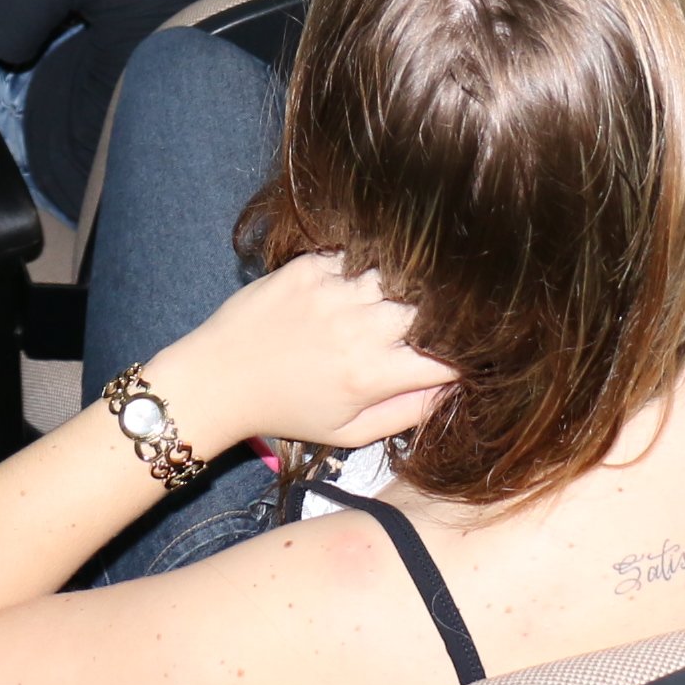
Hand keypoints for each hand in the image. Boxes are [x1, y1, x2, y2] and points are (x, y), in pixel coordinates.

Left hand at [156, 255, 456, 456]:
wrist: (218, 379)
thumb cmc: (286, 412)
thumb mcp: (347, 433)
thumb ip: (405, 413)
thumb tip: (452, 389)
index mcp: (370, 375)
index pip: (446, 357)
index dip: (467, 355)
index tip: (467, 354)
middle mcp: (357, 328)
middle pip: (431, 307)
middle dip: (445, 314)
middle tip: (438, 320)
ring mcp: (334, 291)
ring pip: (401, 272)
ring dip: (411, 283)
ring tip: (407, 294)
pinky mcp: (311, 266)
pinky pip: (362, 252)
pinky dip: (375, 260)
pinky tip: (375, 271)